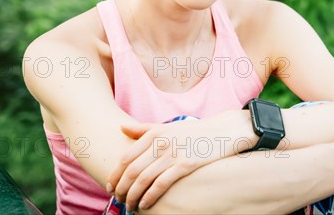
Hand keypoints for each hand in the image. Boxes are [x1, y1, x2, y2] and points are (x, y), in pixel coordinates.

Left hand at [106, 111, 243, 210]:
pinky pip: (161, 184)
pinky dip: (150, 197)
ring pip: (143, 180)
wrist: (223, 131)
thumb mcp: (167, 126)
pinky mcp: (185, 164)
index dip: (115, 175)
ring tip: (129, 206)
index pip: (126, 157)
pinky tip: (145, 205)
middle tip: (117, 200)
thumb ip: (143, 129)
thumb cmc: (193, 131)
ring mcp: (173, 154)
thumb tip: (121, 128)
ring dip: (133, 196)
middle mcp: (160, 143)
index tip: (110, 186)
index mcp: (154, 133)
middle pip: (131, 171)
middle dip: (121, 189)